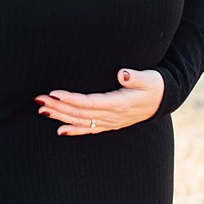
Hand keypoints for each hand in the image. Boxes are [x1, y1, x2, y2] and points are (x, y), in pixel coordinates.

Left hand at [34, 68, 164, 135]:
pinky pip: (90, 129)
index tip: (54, 93)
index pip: (89, 103)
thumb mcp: (149, 79)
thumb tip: (123, 73)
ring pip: (81, 121)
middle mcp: (112, 116)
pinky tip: (59, 130)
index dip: (70, 99)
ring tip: (41, 110)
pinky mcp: (110, 123)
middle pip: (79, 113)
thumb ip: (135, 77)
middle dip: (58, 106)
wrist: (165, 100)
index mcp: (118, 104)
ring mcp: (110, 122)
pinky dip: (74, 130)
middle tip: (38, 99)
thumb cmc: (155, 85)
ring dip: (60, 116)